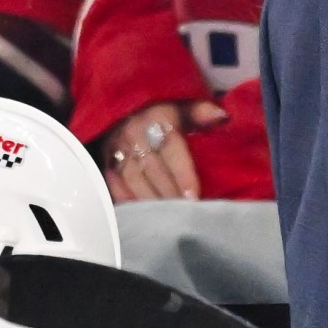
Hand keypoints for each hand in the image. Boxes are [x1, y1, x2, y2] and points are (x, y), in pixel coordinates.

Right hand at [98, 99, 224, 203]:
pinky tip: (143, 214)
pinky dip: (129, 200)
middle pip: (152, 168)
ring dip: (150, 200)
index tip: (193, 197)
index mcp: (156, 117)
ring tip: (167, 218)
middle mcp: (133, 132)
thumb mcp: (183, 110)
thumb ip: (201, 113)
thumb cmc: (163, 119)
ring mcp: (116, 149)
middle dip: (169, 193)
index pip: (171, 149)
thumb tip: (221, 116)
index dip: (183, 175)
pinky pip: (115, 185)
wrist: (126, 117)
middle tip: (184, 214)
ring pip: (133, 179)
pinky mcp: (106, 163)